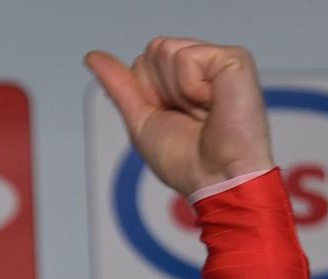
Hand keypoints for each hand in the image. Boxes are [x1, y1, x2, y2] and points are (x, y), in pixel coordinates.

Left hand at [84, 37, 273, 196]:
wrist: (216, 178)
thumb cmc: (185, 162)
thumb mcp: (140, 121)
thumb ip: (119, 85)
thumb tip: (93, 58)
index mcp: (181, 82)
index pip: (142, 63)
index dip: (145, 95)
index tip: (169, 119)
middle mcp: (200, 68)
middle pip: (153, 51)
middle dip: (160, 91)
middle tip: (188, 117)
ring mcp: (217, 61)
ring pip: (166, 50)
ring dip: (177, 92)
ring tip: (202, 112)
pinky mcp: (234, 59)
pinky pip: (188, 57)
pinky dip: (192, 87)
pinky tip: (213, 104)